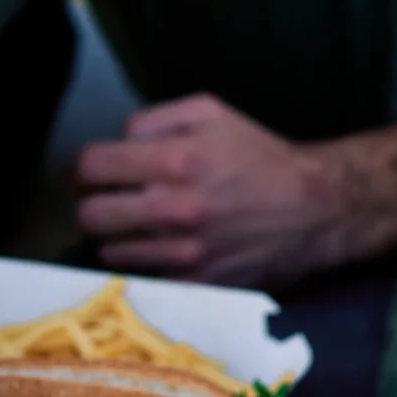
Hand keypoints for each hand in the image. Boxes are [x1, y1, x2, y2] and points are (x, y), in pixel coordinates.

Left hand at [72, 94, 340, 290]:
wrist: (315, 209)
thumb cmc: (259, 156)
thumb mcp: (210, 112)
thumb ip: (153, 118)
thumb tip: (116, 141)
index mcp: (175, 160)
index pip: (91, 167)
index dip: (81, 169)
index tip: (88, 173)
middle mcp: (175, 209)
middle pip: (90, 215)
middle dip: (91, 204)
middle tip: (105, 200)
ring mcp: (185, 253)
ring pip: (110, 251)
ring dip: (117, 236)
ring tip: (138, 224)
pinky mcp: (197, 285)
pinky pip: (143, 276)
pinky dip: (145, 262)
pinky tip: (162, 248)